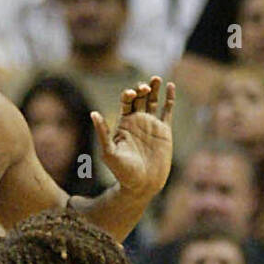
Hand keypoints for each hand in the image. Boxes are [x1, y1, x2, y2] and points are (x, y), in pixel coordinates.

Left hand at [91, 77, 174, 201]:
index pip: (126, 102)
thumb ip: (102, 132)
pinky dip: (169, 98)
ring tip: (156, 78)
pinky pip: (167, 111)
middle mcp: (137, 122)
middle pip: (139, 97)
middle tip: (143, 86)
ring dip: (154, 88)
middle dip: (141, 88)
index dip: (128, 94)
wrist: (142, 185)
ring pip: (153, 101)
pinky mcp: (164, 131)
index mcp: (124, 124)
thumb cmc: (122, 172)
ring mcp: (151, 125)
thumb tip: (93, 113)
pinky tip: (170, 85)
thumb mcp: (109, 152)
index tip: (131, 93)